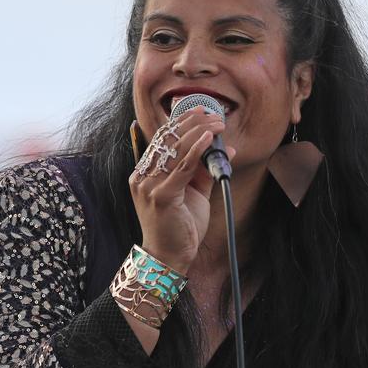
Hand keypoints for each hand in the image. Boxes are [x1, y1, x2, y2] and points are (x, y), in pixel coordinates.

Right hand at [129, 108, 233, 273]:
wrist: (169, 257)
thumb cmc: (180, 227)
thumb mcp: (195, 193)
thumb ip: (205, 171)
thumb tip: (225, 149)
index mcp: (145, 174)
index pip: (162, 140)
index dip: (181, 122)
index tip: (201, 110)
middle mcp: (142, 177)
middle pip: (167, 140)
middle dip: (191, 122)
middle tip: (212, 113)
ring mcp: (149, 187)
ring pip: (174, 150)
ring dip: (198, 132)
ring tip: (216, 123)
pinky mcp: (161, 197)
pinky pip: (181, 168)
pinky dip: (196, 151)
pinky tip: (208, 139)